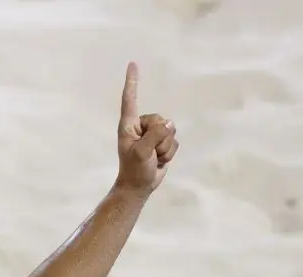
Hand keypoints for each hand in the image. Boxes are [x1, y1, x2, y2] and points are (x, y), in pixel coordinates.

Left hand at [115, 62, 177, 195]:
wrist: (139, 187)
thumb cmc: (134, 169)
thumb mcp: (142, 152)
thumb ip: (154, 136)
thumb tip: (169, 123)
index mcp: (128, 125)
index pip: (130, 99)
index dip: (132, 81)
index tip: (133, 64)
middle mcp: (140, 126)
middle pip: (160, 119)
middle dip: (160, 138)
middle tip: (150, 152)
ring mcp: (152, 134)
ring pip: (169, 130)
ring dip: (165, 147)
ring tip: (153, 157)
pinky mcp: (162, 142)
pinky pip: (174, 141)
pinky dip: (169, 152)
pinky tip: (159, 160)